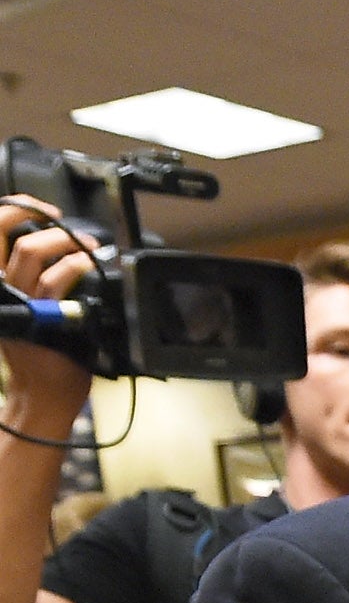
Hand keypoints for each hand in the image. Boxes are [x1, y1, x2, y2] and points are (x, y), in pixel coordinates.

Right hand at [0, 197, 95, 436]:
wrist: (42, 396)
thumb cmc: (39, 356)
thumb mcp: (25, 312)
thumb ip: (30, 283)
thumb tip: (53, 250)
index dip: (11, 208)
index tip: (39, 206)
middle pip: (0, 231)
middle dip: (32, 213)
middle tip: (59, 218)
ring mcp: (17, 301)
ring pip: (30, 252)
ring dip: (63, 240)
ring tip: (84, 245)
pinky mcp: (39, 314)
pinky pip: (55, 280)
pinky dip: (74, 265)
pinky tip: (87, 263)